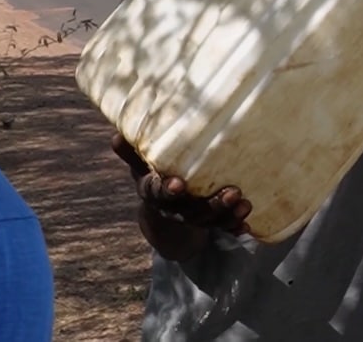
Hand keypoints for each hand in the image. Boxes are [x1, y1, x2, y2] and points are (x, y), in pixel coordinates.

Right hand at [111, 133, 251, 261]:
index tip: (178, 184)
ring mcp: (193, 217)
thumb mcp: (141, 166)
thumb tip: (116, 135)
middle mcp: (174, 209)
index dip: (167, 190)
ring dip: (228, 214)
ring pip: (211, 220)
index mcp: (154, 194)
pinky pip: (223, 227)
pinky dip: (234, 226)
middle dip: (212, 204)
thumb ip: (132, 153)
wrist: (161, 209)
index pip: (159, 194)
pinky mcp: (209, 222)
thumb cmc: (153, 175)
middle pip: (192, 211)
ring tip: (244, 204)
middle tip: (231, 192)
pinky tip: (247, 224)